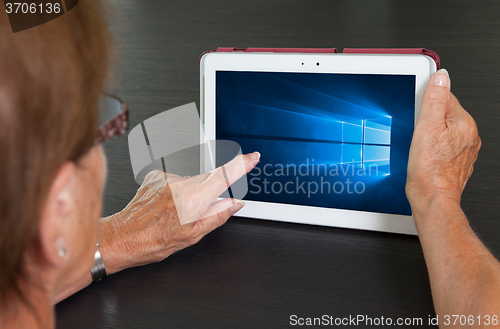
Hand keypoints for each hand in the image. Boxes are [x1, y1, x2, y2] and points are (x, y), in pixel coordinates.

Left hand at [97, 152, 259, 273]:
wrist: (122, 237)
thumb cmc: (153, 241)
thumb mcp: (192, 236)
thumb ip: (217, 216)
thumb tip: (235, 204)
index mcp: (192, 200)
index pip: (223, 176)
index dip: (241, 164)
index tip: (252, 157)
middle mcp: (180, 184)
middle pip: (206, 181)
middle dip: (206, 195)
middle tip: (192, 215)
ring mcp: (166, 177)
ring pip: (190, 182)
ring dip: (188, 195)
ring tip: (172, 214)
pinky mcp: (156, 175)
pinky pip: (175, 181)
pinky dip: (174, 192)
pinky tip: (164, 206)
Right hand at [406, 69, 480, 212]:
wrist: (432, 199)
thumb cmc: (428, 169)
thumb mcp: (426, 127)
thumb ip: (434, 99)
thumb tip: (441, 77)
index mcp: (463, 123)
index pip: (445, 97)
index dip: (426, 103)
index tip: (417, 111)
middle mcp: (468, 135)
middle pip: (444, 114)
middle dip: (428, 120)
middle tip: (417, 133)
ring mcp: (464, 150)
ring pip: (443, 131)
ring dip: (430, 134)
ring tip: (420, 146)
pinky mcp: (456, 162)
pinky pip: (444, 146)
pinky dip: (434, 148)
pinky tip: (425, 156)